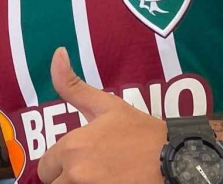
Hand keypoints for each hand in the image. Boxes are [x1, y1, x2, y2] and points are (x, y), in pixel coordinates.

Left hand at [38, 47, 164, 183]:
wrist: (178, 159)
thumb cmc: (142, 132)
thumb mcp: (107, 105)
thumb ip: (73, 85)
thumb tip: (58, 52)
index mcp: (72, 148)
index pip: (45, 168)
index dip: (58, 165)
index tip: (77, 161)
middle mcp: (76, 174)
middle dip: (66, 179)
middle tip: (90, 171)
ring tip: (99, 178)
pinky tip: (112, 183)